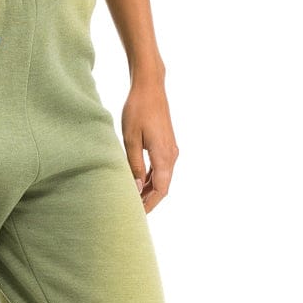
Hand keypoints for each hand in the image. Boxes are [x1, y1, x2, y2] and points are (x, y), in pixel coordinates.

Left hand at [121, 79, 178, 212]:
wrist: (150, 87)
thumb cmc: (137, 110)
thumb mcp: (130, 139)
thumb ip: (134, 165)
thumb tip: (136, 187)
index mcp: (164, 156)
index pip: (159, 190)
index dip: (149, 204)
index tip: (137, 215)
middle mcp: (172, 155)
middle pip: (162, 187)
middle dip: (149, 200)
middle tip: (132, 210)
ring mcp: (171, 150)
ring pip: (162, 178)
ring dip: (149, 189)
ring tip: (132, 198)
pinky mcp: (167, 144)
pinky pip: (161, 167)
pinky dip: (150, 177)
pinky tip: (137, 181)